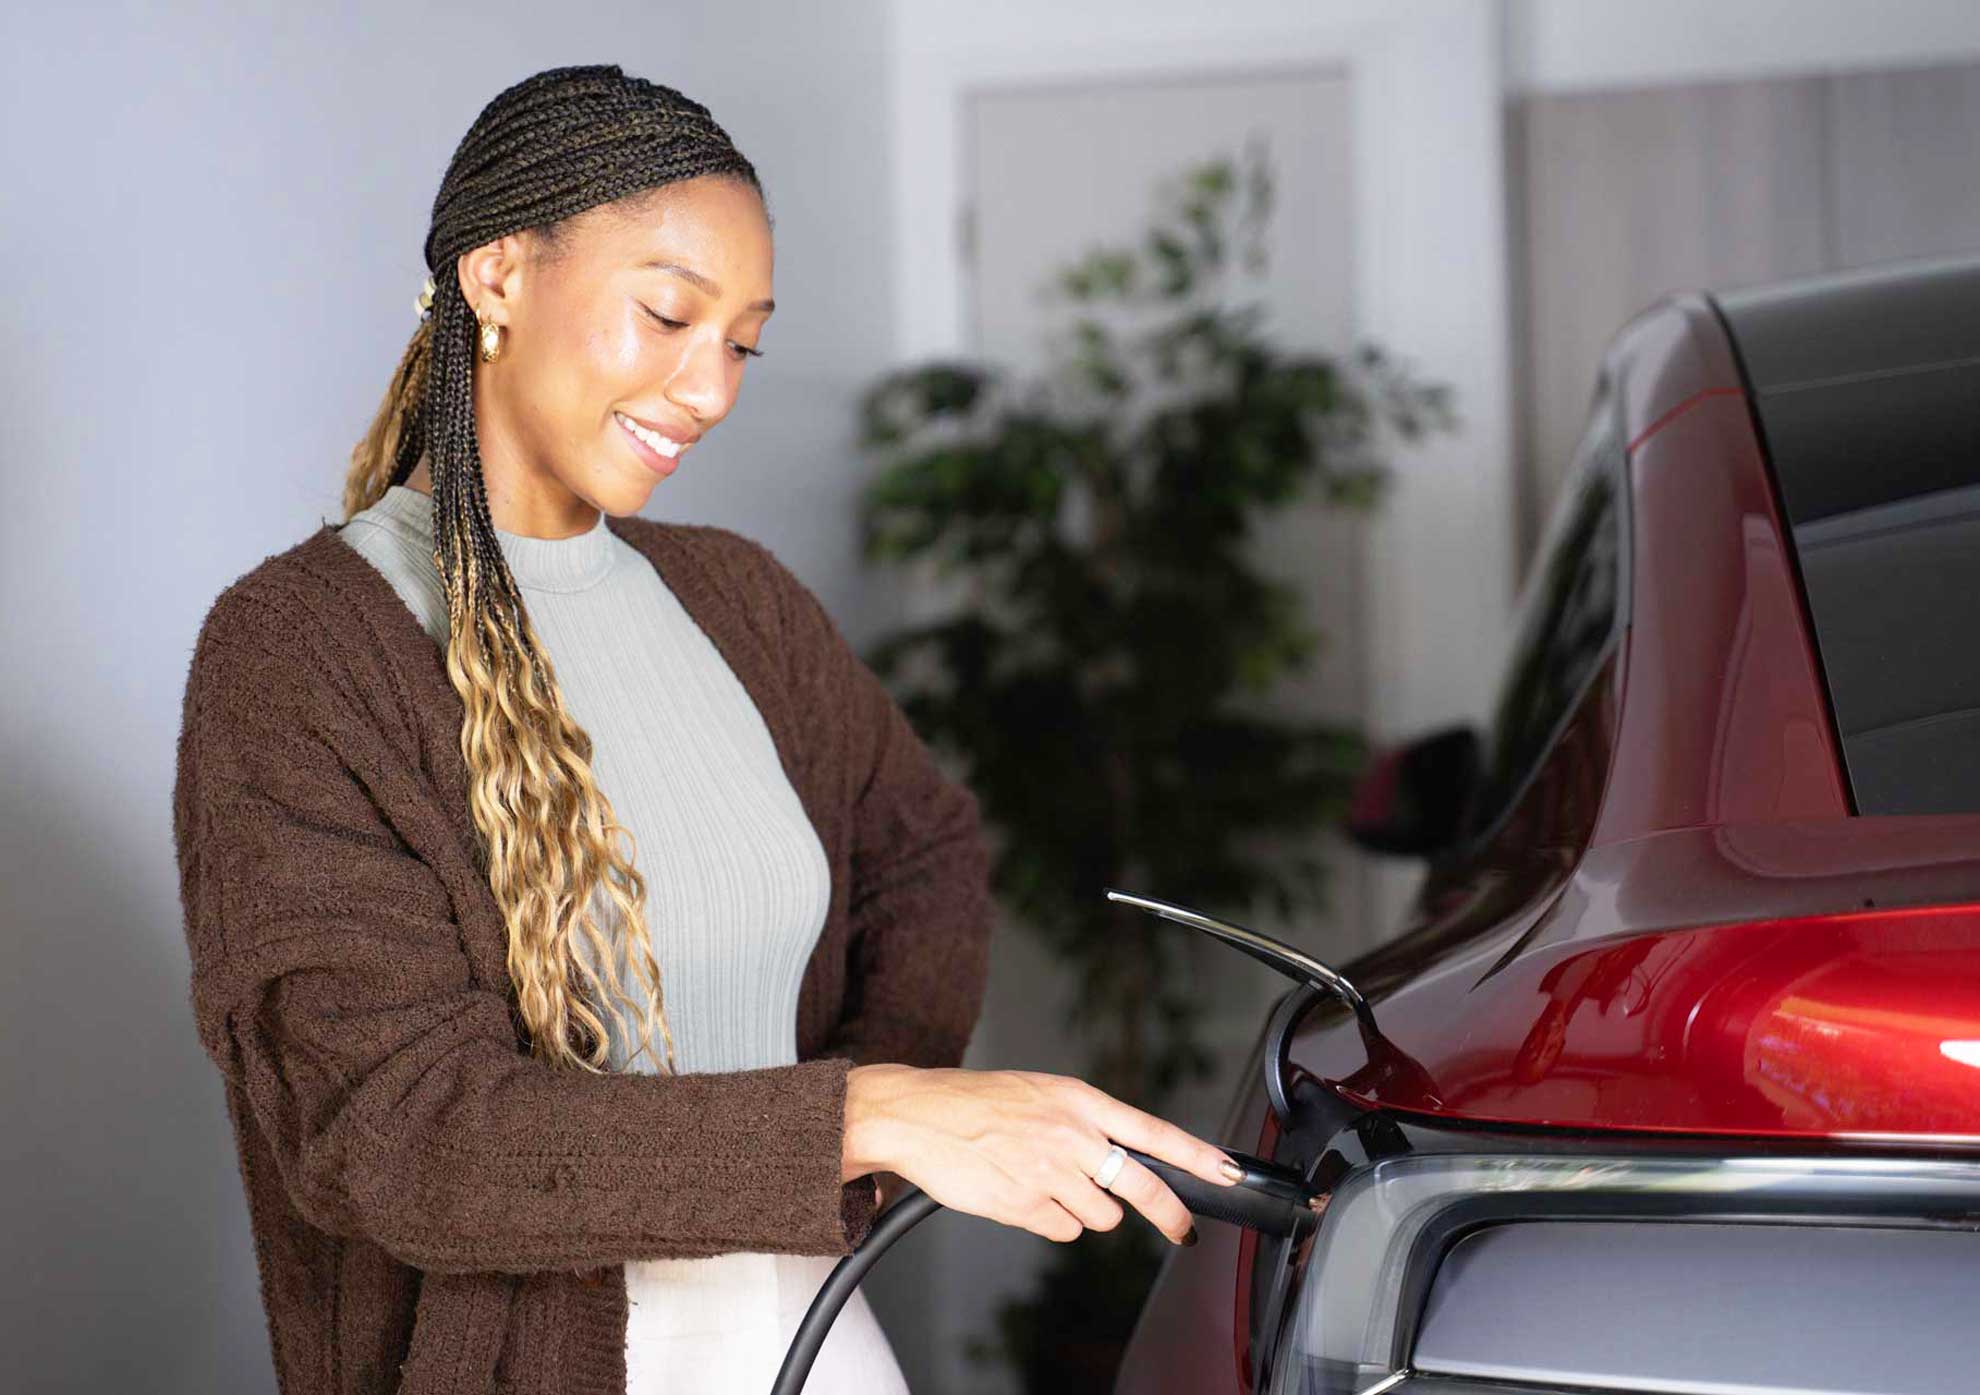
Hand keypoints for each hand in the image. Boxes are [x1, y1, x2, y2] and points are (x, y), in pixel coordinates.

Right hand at [842, 1064, 1241, 1245]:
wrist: (916, 1115)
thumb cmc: (974, 1103)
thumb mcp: (1040, 1093)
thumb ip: (1086, 1122)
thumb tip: (1126, 1156)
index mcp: (1078, 1100)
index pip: (1152, 1130)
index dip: (1196, 1155)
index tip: (1227, 1171)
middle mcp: (1070, 1135)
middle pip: (1140, 1184)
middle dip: (1169, 1213)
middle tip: (1182, 1229)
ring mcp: (1048, 1173)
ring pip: (1100, 1216)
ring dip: (1084, 1210)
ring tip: (1046, 1183)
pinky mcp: (1024, 1205)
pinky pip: (1063, 1230)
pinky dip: (1051, 1222)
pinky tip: (1023, 1195)